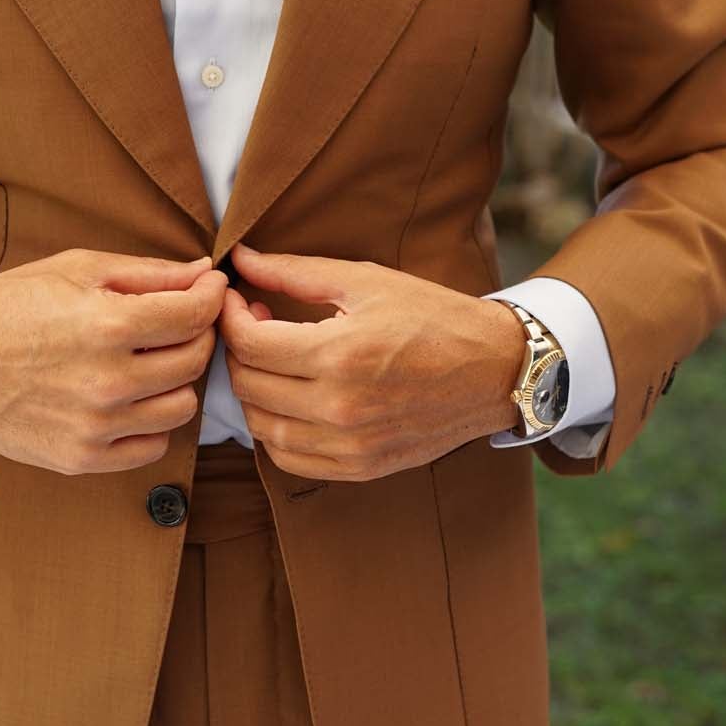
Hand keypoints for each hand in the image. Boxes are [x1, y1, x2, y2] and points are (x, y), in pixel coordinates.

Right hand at [0, 249, 226, 474]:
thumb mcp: (76, 268)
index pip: (195, 315)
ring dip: (176, 381)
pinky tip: (129, 397)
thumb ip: (148, 273)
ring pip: (182, 407)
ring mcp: (95, 426)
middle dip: (196, 334)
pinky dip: (151, 421)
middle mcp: (107, 381)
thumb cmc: (10, 304)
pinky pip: (153, 445)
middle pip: (194, 361)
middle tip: (177, 322)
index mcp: (107, 325)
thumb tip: (204, 272)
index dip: (211, 296)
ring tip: (149, 361)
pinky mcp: (82, 458)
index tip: (209, 289)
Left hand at [219, 241, 527, 480]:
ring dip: (253, 391)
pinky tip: (290, 399)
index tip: (235, 297)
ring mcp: (350, 445)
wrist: (496, 371)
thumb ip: (293, 272)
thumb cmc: (433, 317)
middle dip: (237, 348)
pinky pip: (289, 458)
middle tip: (254, 322)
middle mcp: (340, 408)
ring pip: (260, 427)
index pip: (249, 343)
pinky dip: (275, 431)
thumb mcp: (365, 282)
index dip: (229, 315)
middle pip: (247, 385)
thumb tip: (240, 258)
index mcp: (340, 355)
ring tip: (273, 360)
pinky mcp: (360, 467)